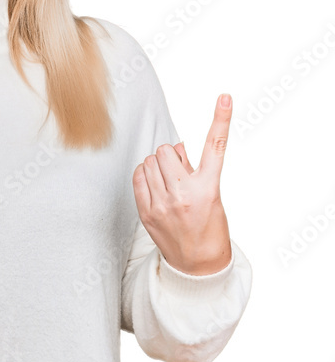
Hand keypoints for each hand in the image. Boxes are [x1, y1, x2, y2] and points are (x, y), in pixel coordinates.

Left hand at [132, 94, 232, 275]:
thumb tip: (177, 149)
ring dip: (157, 165)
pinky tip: (154, 185)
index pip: (215, 147)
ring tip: (168, 181)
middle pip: (166, 150)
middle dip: (171, 155)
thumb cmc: (209, 226)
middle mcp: (184, 194)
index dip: (221, 119)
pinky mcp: (146, 212)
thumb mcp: (213, 196)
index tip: (224, 97)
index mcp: (208, 187)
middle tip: (180, 171)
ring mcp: (162, 204)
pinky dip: (145, 175)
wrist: (198, 264)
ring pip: (149, 162)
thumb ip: (195, 170)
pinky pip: (138, 177)